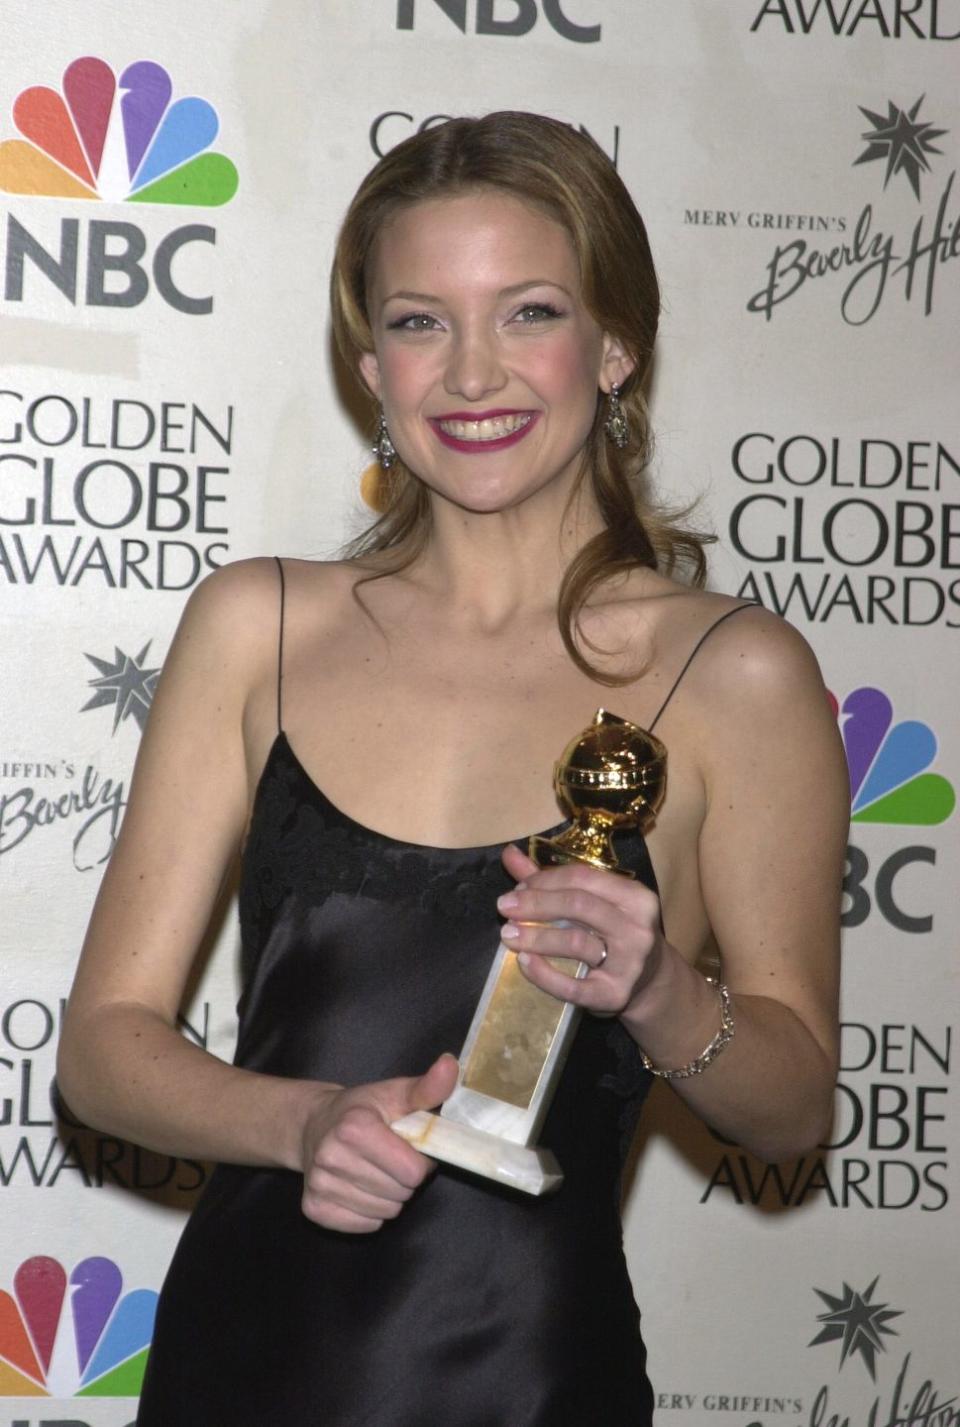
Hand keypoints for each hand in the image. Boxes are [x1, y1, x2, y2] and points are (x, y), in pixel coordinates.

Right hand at [300, 1053, 458, 1232]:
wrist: (312, 1125)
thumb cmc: (362, 1108)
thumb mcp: (395, 1093)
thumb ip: (426, 1087)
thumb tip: (451, 1065)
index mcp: (355, 1128)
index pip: (412, 1171)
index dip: (419, 1161)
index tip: (409, 1147)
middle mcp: (332, 1157)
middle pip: (401, 1193)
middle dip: (404, 1179)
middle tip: (391, 1159)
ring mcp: (320, 1185)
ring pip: (385, 1213)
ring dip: (389, 1196)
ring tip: (376, 1171)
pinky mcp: (314, 1209)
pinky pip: (365, 1225)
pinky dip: (370, 1212)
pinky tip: (359, 1187)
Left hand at [498, 844, 665, 1018]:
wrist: (649, 982)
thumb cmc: (614, 933)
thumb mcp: (595, 903)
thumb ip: (552, 880)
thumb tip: (509, 853)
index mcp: (635, 897)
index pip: (583, 877)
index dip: (545, 880)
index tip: (518, 889)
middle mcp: (638, 927)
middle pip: (579, 905)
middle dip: (536, 904)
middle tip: (504, 907)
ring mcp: (630, 963)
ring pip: (576, 942)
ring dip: (535, 937)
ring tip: (507, 935)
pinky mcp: (615, 995)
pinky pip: (574, 986)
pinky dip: (543, 974)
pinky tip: (523, 963)